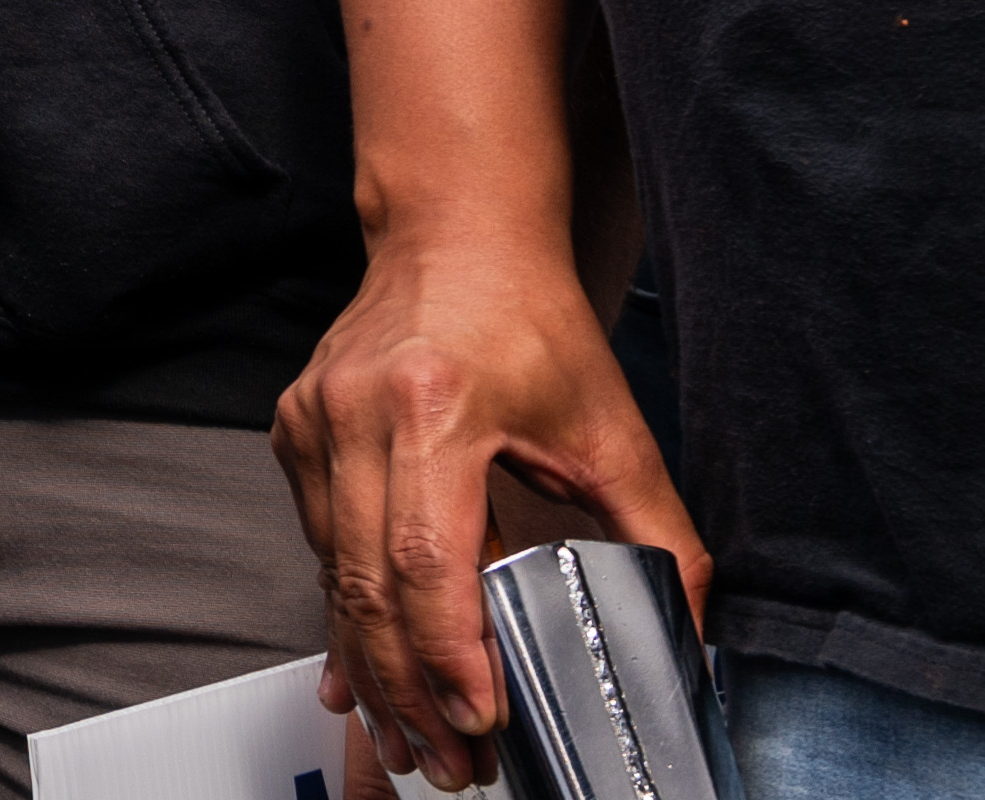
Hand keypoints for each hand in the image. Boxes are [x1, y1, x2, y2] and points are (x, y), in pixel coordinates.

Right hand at [276, 227, 699, 786]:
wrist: (454, 237)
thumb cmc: (533, 326)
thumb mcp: (615, 431)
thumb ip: (661, 536)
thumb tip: (691, 639)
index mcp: (435, 406)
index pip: (430, 557)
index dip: (451, 654)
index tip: (484, 722)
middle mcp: (356, 411)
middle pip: (368, 585)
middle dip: (409, 690)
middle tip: (450, 764)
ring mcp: (312, 419)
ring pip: (332, 575)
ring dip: (372, 666)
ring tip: (415, 739)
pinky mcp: (292, 428)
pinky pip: (320, 545)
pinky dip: (346, 614)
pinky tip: (369, 673)